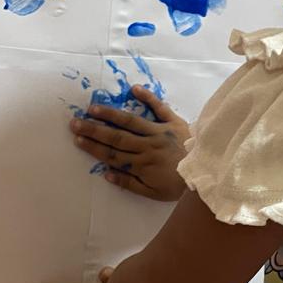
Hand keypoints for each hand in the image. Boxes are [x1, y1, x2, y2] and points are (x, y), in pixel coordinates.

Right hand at [71, 86, 189, 201]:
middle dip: (93, 129)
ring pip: (131, 121)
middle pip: (116, 137)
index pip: (112, 155)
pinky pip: (159, 107)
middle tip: (75, 122)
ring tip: (93, 108)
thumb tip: (106, 174)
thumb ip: (129, 183)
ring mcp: (160, 131)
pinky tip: (133, 88)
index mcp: (142, 164)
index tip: (77, 140)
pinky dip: (147, 97)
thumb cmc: (178, 185)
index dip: (93, 147)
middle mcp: (147, 145)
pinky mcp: (174, 122)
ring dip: (110, 114)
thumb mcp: (153, 193)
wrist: (207, 172)